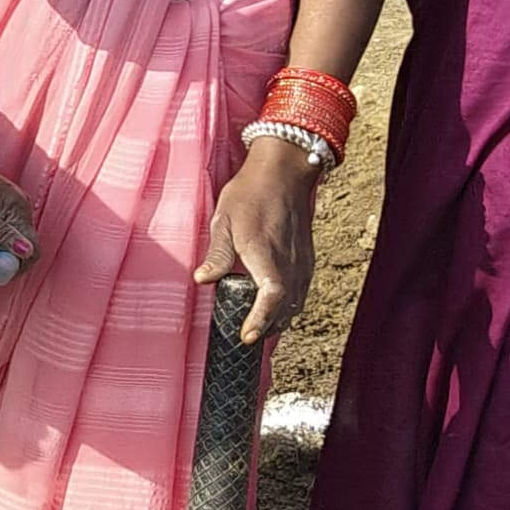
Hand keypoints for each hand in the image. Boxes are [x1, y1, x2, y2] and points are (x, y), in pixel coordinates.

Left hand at [0, 151, 35, 262]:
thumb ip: (0, 234)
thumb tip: (26, 252)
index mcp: (16, 208)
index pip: (33, 249)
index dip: (19, 266)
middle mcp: (21, 204)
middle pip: (28, 244)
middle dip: (12, 259)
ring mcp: (13, 201)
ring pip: (19, 236)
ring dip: (5, 249)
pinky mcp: (4, 200)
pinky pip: (10, 226)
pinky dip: (1, 238)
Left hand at [193, 136, 322, 341]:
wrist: (284, 172)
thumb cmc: (250, 193)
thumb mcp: (223, 219)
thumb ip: (217, 253)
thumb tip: (202, 280)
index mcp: (266, 251)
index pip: (271, 295)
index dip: (261, 318)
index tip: (248, 336)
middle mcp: (289, 260)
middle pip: (285, 307)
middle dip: (267, 326)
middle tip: (246, 337)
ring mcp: (302, 261)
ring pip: (296, 302)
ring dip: (279, 319)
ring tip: (259, 329)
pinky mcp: (307, 259)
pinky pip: (301, 291)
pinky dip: (289, 306)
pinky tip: (275, 310)